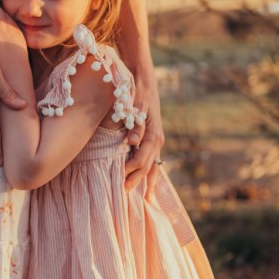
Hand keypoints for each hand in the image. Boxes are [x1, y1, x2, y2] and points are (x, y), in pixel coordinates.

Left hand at [124, 65, 163, 194]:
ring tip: (142, 198)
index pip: (142, 159)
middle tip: (126, 194)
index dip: (132, 171)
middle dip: (138, 181)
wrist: (145, 80)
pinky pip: (152, 160)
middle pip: (148, 167)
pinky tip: (146, 182)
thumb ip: (135, 125)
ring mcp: (156, 140)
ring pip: (153, 166)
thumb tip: (132, 142)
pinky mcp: (152, 139)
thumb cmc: (137, 91)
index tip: (121, 180)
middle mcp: (157, 140)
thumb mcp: (134, 105)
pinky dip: (149, 173)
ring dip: (146, 181)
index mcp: (153, 134)